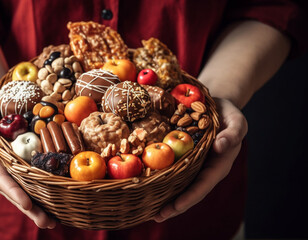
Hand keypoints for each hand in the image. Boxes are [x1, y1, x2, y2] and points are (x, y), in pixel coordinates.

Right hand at [0, 102, 55, 228]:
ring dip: (41, 207)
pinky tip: (62, 203)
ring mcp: (17, 169)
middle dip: (31, 209)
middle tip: (46, 222)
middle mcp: (4, 169)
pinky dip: (49, 191)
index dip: (14, 192)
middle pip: (17, 192)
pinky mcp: (29, 164)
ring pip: (29, 190)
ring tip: (55, 221)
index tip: (26, 204)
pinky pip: (38, 179)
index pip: (2, 179)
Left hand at [154, 98, 247, 221]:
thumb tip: (221, 146)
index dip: (190, 197)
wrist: (218, 107)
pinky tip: (145, 184)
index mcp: (218, 166)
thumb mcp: (237, 121)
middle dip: (173, 205)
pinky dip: (159, 179)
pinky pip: (171, 170)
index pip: (203, 185)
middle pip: (188, 191)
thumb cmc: (230, 115)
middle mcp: (204, 169)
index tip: (176, 206)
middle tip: (156, 216)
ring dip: (163, 196)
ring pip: (177, 184)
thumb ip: (232, 135)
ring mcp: (192, 165)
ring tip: (148, 209)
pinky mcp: (182, 158)